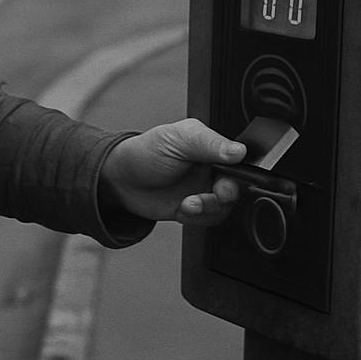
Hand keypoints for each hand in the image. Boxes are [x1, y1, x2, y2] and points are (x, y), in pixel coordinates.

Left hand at [99, 118, 245, 225]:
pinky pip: (210, 220)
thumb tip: (239, 150)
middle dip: (225, 194)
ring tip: (188, 203)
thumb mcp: (176, 139)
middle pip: (236, 187)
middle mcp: (210, 169)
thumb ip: (209, 143)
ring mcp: (202, 190)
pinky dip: (197, 218)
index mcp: (211, 147)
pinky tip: (182, 209)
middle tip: (214, 194)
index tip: (228, 179)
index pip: (240, 160)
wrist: (120, 180)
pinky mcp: (194, 209)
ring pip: (225, 207)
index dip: (240, 173)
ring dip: (208, 208)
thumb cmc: (144, 152)